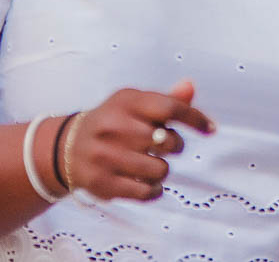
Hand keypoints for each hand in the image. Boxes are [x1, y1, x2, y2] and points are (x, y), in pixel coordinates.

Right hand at [62, 80, 214, 201]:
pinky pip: (146, 192)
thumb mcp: (134, 105)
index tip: (210, 129)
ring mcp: (106, 156)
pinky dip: (153, 190)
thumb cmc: (113, 123)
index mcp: (125, 101)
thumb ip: (165, 99)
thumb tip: (191, 87)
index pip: (170, 107)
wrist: (68, 147)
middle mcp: (113, 126)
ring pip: (161, 170)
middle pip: (169, 141)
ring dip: (161, 169)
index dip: (195, 118)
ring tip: (149, 163)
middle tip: (162, 145)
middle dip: (174, 145)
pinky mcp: (103, 183)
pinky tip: (146, 182)